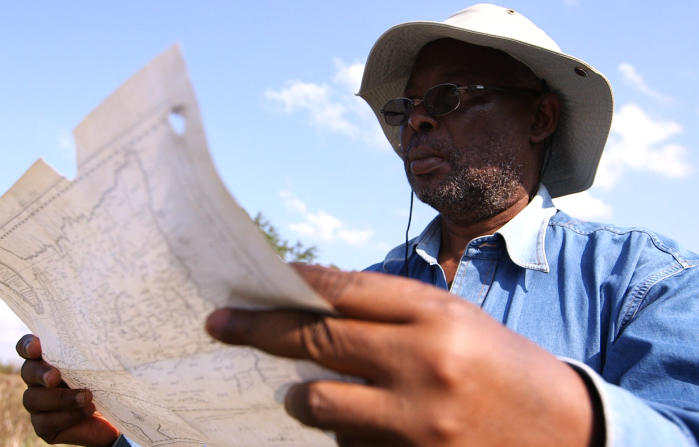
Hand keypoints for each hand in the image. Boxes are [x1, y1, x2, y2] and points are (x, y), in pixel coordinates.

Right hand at [17, 334, 119, 445]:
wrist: (115, 416)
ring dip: (61, 398)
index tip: (36, 347)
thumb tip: (106, 333)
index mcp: (49, 361)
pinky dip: (68, 415)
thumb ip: (93, 353)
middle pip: (27, 372)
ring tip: (87, 397)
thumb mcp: (102, 367)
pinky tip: (87, 410)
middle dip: (40, 373)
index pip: (27, 348)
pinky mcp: (43, 427)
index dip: (27, 345)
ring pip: (34, 399)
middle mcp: (38, 381)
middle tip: (55, 376)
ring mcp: (38, 405)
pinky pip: (45, 421)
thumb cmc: (106, 384)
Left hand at [206, 264, 599, 446]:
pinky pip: (347, 445)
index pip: (344, 290)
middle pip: (318, 339)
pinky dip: (338, 432)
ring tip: (297, 391)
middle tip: (220, 324)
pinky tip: (349, 425)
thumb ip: (388, 311)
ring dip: (298, 396)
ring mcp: (418, 420)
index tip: (253, 283)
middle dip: (259, 330)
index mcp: (437, 315)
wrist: (567, 432)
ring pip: (319, 402)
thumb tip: (314, 302)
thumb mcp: (454, 320)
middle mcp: (425, 361)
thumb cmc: (503, 367)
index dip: (290, 284)